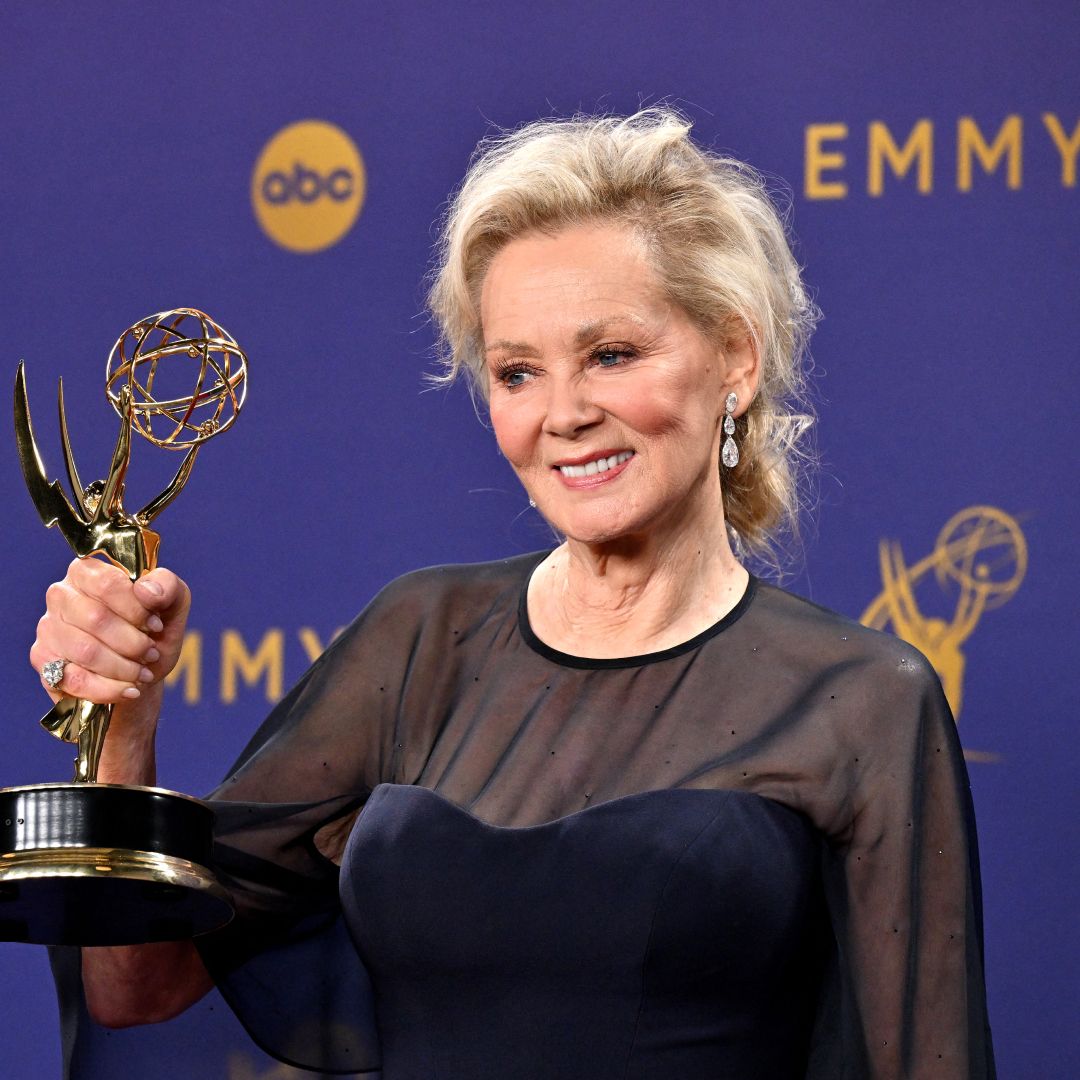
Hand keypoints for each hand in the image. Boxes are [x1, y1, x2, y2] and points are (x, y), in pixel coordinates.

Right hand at [30, 558, 190, 712]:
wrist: (141, 672)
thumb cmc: (154, 632)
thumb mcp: (173, 605)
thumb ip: (168, 587)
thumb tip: (146, 591)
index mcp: (91, 571)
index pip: (108, 583)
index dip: (136, 609)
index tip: (157, 626)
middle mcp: (62, 594)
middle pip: (96, 618)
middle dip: (133, 642)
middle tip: (151, 653)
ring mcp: (48, 627)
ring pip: (85, 651)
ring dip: (123, 667)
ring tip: (142, 672)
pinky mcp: (44, 659)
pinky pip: (74, 679)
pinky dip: (109, 688)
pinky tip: (129, 689)